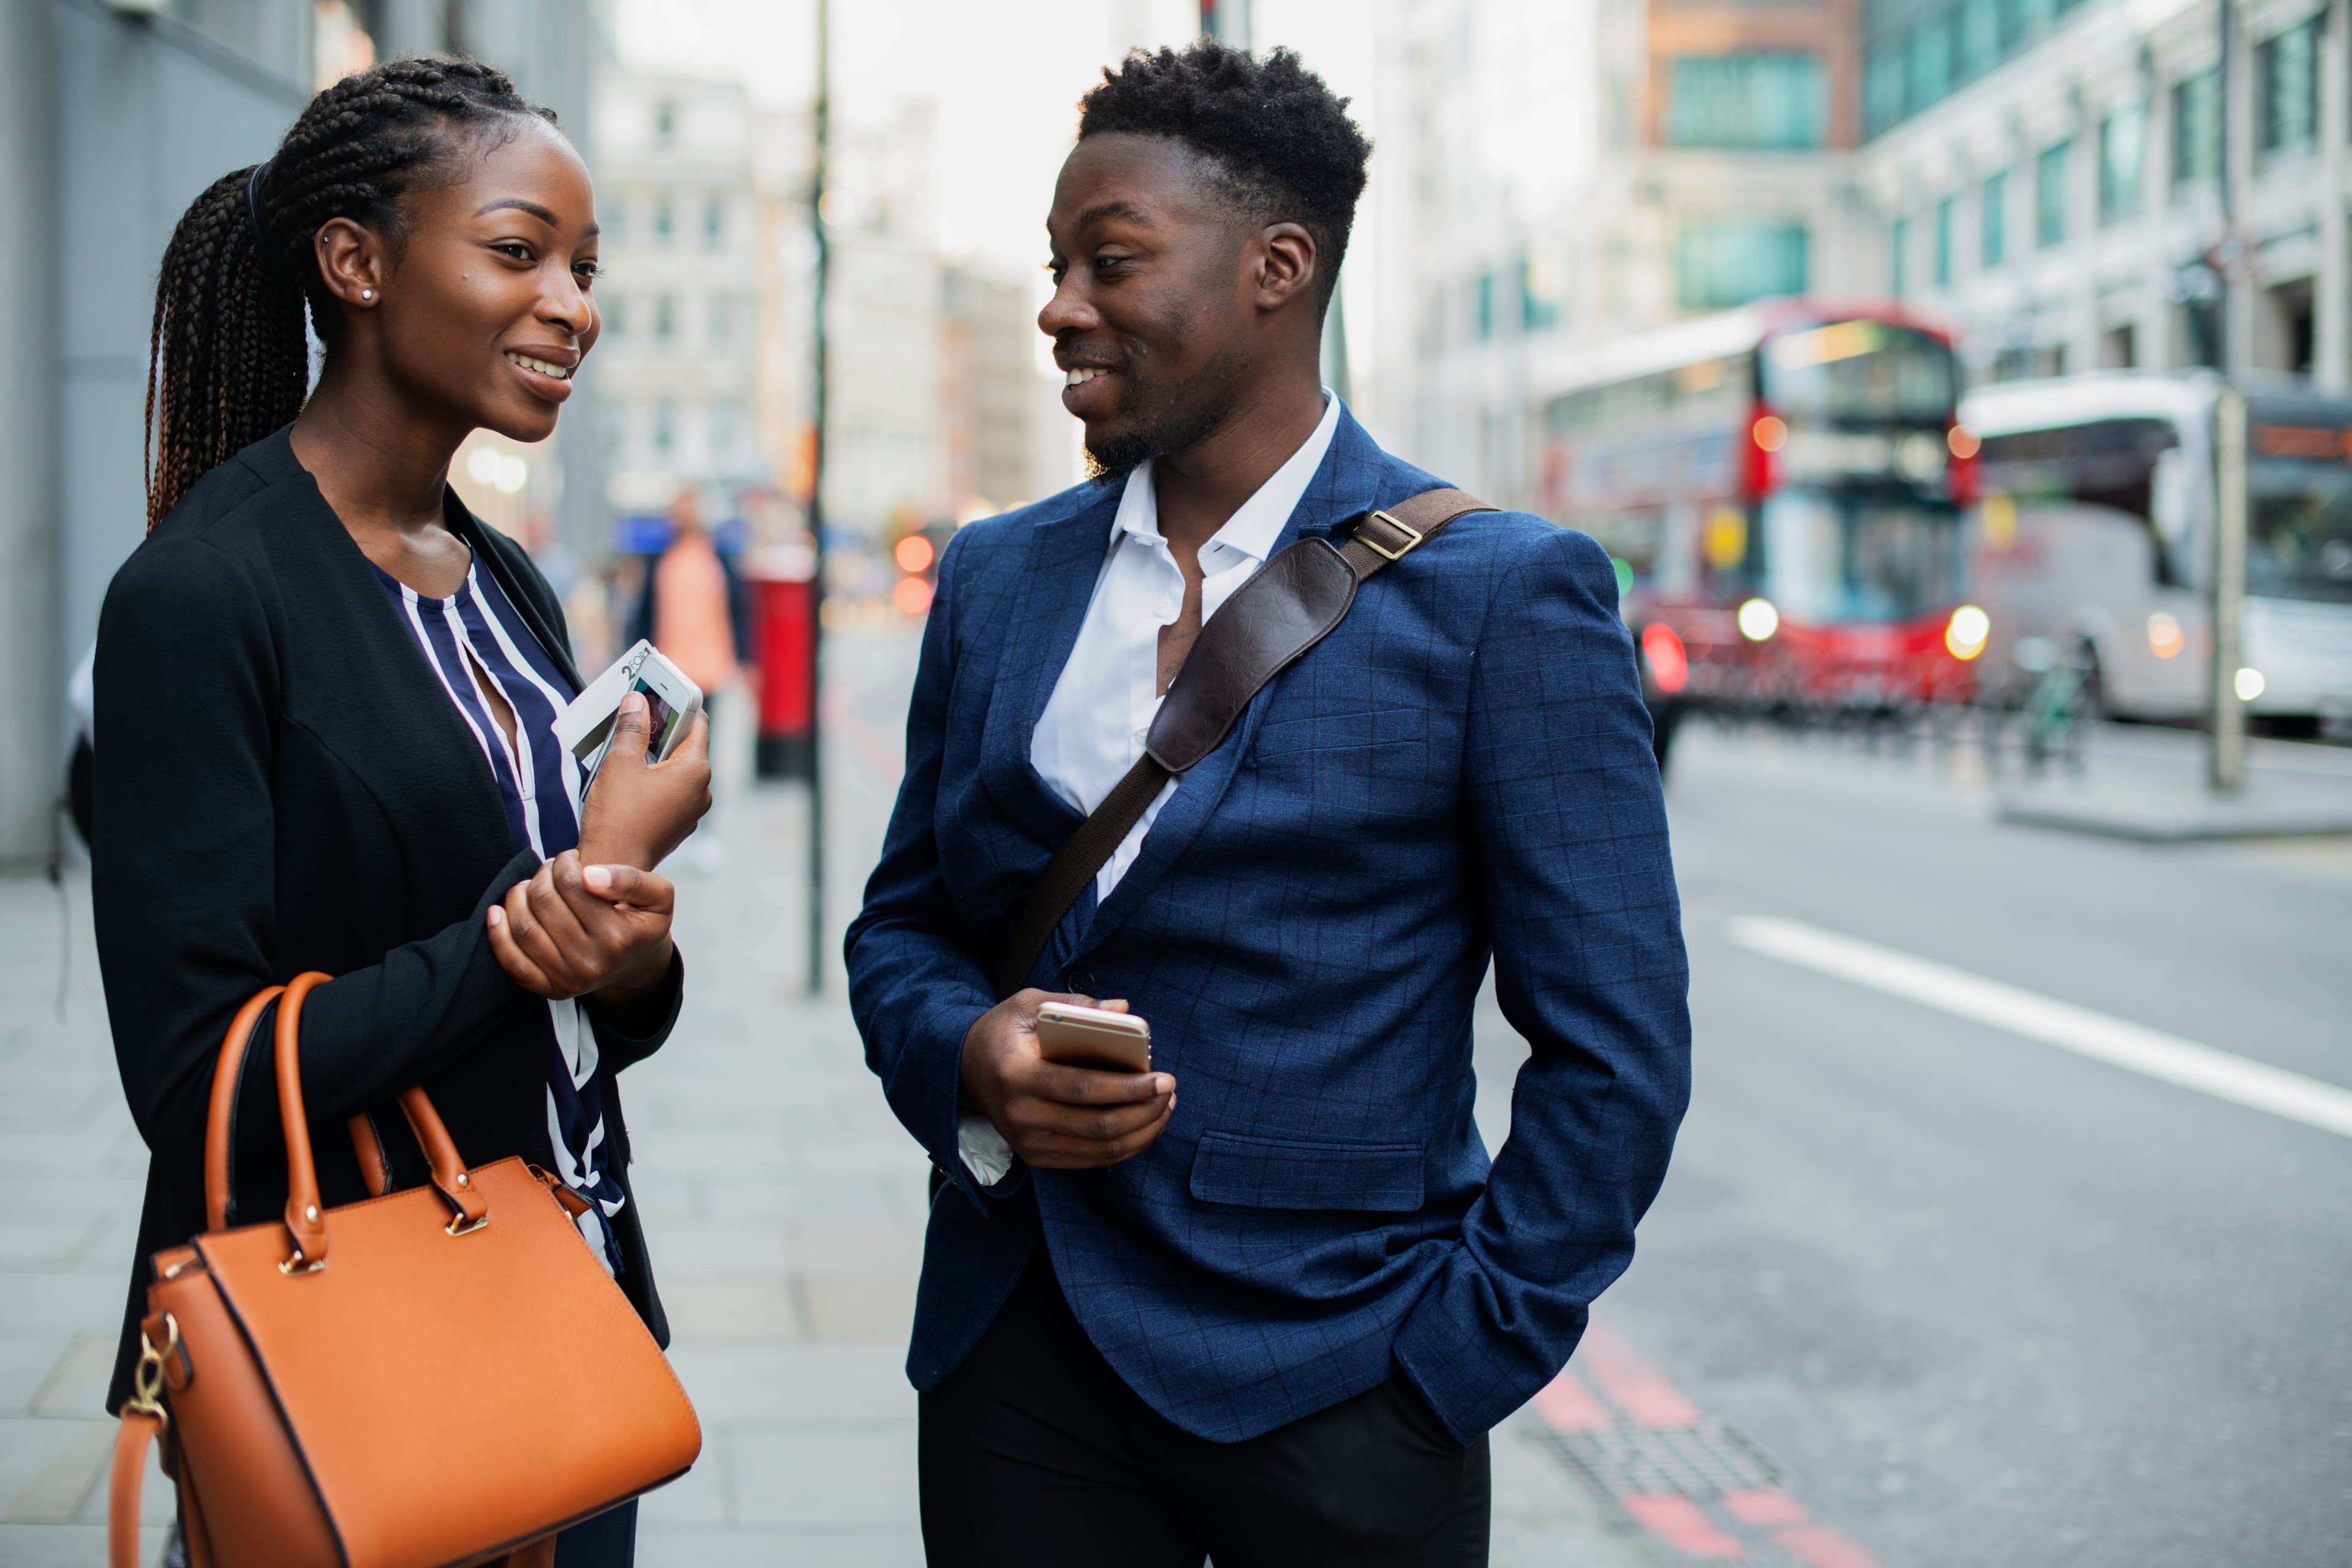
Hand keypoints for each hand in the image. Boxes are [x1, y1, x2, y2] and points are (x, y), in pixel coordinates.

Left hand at [486, 851, 675, 1005]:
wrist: (638, 964)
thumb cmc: (642, 921)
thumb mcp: (659, 895)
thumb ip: (630, 879)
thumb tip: (588, 876)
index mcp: (617, 937)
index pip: (571, 883)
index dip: (564, 862)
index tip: (570, 859)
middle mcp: (591, 963)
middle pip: (544, 901)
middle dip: (541, 876)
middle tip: (550, 871)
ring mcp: (568, 980)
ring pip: (524, 926)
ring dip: (518, 896)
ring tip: (531, 887)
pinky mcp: (550, 990)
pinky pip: (513, 962)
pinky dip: (498, 934)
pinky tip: (498, 912)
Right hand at [577, 693, 711, 870]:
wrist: (611, 866)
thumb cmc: (616, 815)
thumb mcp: (619, 762)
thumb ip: (631, 726)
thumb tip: (636, 699)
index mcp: (696, 770)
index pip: (698, 723)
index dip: (678, 704)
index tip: (659, 692)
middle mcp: (702, 791)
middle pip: (686, 747)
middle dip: (661, 730)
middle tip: (636, 715)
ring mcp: (691, 811)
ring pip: (676, 771)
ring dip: (653, 756)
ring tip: (626, 744)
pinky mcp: (676, 826)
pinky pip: (669, 792)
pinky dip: (652, 779)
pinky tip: (627, 776)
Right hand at [958, 990, 1174, 1169]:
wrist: (964, 1069)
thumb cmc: (1004, 1031)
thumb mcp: (1029, 1004)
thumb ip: (1075, 1003)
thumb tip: (1123, 1010)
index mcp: (1017, 1076)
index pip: (1082, 1089)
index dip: (1128, 1087)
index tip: (1163, 1077)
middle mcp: (1021, 1116)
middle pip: (1097, 1126)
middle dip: (1145, 1111)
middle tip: (1171, 1091)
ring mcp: (1028, 1143)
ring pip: (1100, 1149)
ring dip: (1142, 1131)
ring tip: (1165, 1106)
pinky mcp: (1037, 1157)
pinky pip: (1092, 1160)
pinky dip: (1125, 1147)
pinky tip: (1146, 1125)